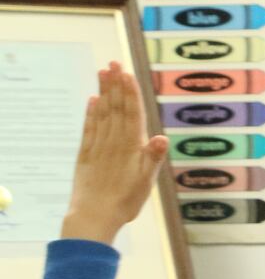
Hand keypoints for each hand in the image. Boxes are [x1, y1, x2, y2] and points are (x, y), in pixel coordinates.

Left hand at [60, 63, 169, 243]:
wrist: (94, 216)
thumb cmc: (126, 201)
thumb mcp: (147, 181)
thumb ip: (153, 157)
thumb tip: (163, 137)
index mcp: (131, 146)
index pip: (132, 113)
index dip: (130, 92)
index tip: (126, 72)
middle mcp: (114, 141)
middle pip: (116, 108)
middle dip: (115, 84)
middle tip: (113, 62)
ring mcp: (98, 146)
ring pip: (102, 114)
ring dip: (104, 92)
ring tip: (103, 73)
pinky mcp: (86, 154)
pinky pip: (89, 128)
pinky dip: (91, 113)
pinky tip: (92, 101)